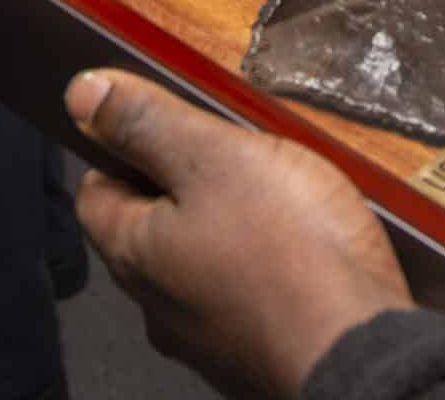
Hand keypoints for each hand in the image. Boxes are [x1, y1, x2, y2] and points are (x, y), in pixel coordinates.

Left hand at [69, 70, 409, 398]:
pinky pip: (250, 293)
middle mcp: (160, 305)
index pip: (97, 189)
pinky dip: (269, 266)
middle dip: (191, 183)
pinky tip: (308, 247)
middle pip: (154, 226)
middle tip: (240, 153)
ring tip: (284, 196)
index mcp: (135, 254)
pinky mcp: (258, 352)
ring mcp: (209, 337)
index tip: (168, 121)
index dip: (125, 146)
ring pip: (204, 261)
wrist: (363, 349)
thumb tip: (82, 93)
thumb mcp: (214, 159)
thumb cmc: (292, 256)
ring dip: (235, 226)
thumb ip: (147, 123)